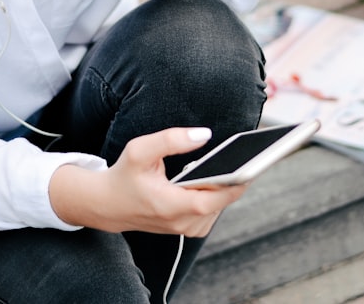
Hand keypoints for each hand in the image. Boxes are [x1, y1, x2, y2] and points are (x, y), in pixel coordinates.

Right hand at [49, 127, 245, 236]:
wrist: (109, 205)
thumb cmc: (124, 175)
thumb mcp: (140, 150)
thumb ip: (171, 140)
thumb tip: (205, 135)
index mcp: (171, 206)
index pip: (215, 198)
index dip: (237, 182)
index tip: (254, 163)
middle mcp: (182, 223)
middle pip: (224, 200)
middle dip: (237, 177)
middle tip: (250, 152)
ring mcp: (188, 229)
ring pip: (221, 204)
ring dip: (228, 184)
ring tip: (235, 161)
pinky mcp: (191, 228)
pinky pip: (215, 208)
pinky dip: (218, 192)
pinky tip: (217, 174)